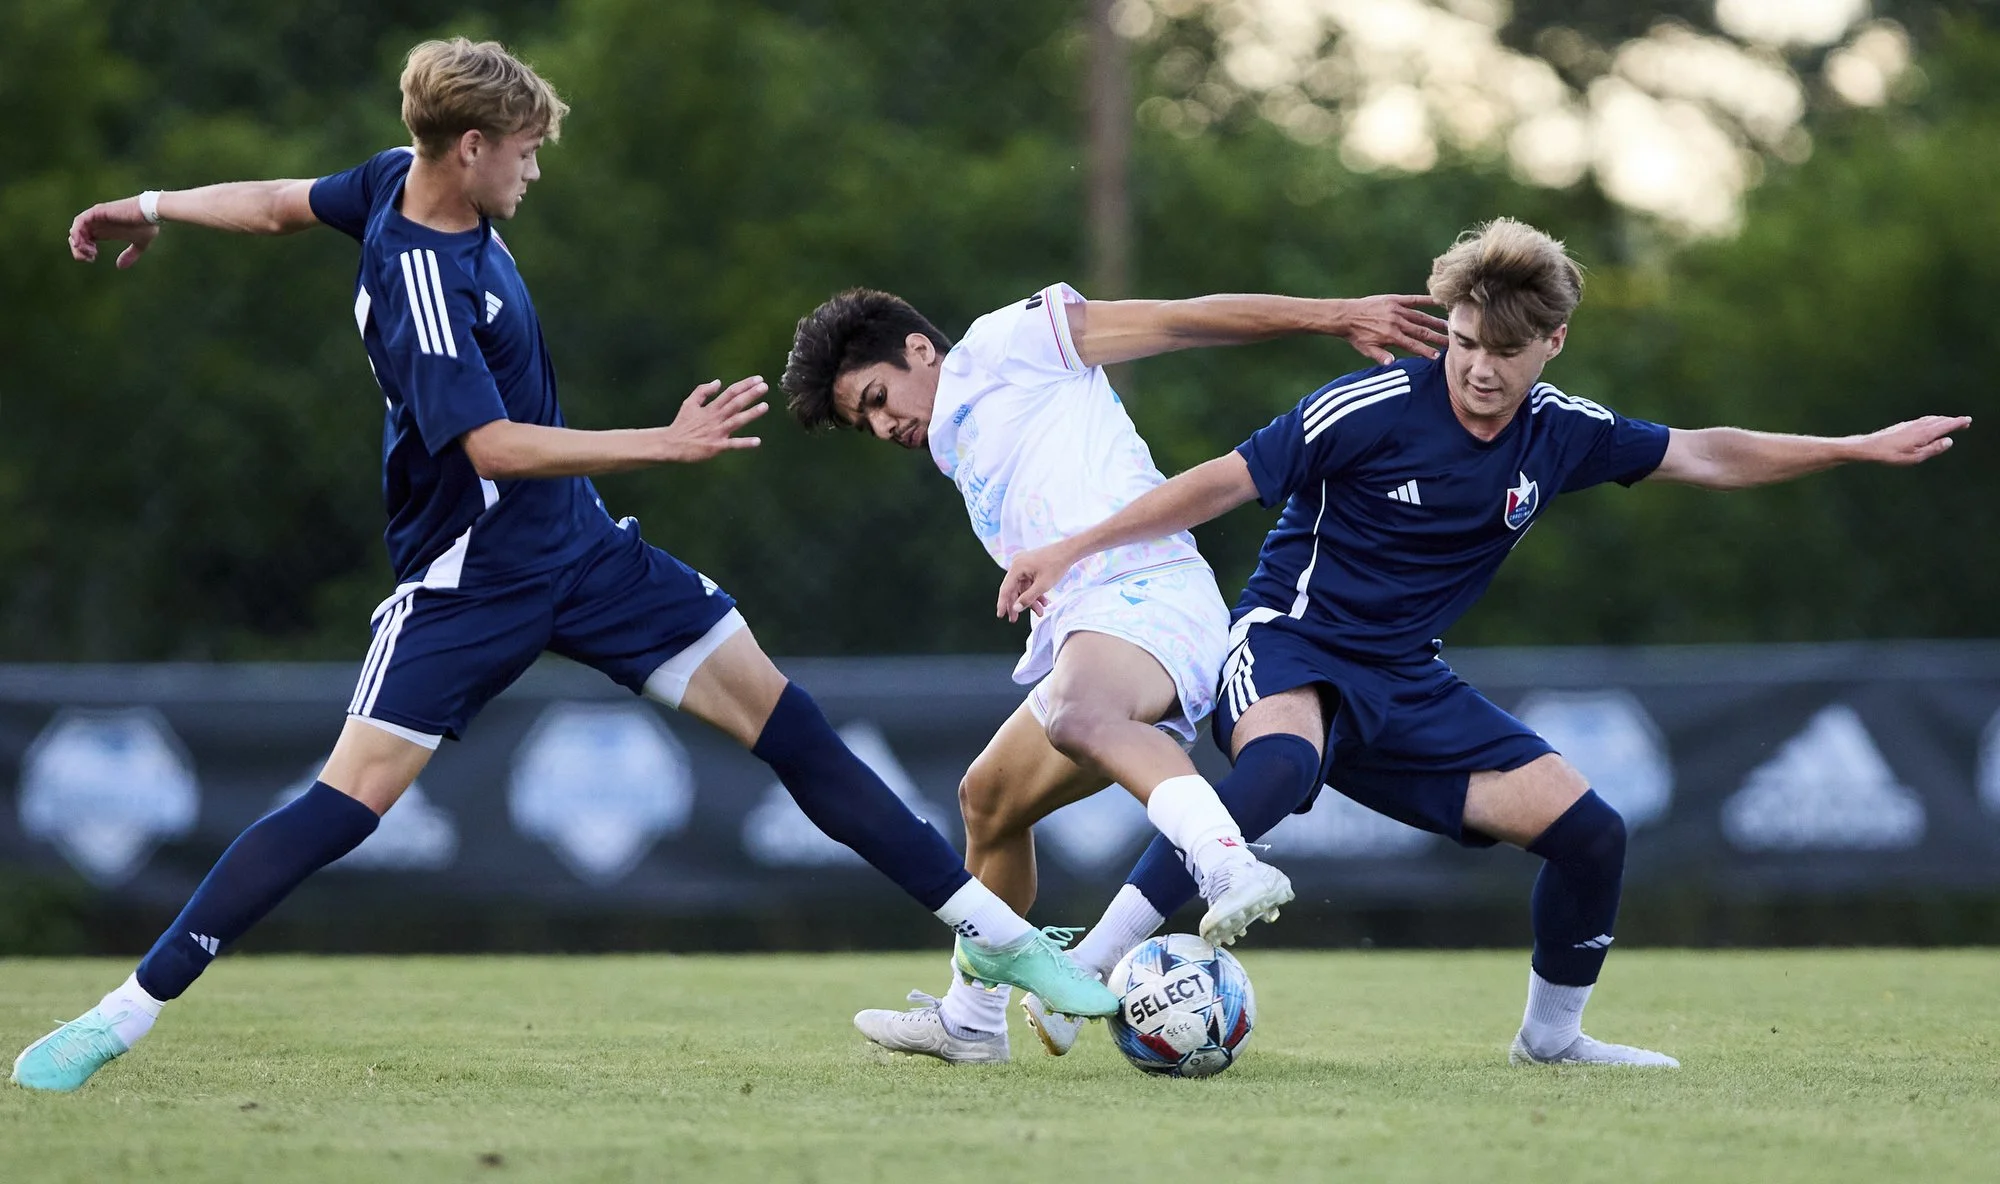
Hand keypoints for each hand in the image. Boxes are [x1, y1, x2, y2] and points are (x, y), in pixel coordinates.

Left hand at [69, 197, 160, 267]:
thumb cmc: (147, 225)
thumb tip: (119, 266)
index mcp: (104, 231)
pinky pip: (79, 221)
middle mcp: (98, 224)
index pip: (84, 240)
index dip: (83, 251)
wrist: (151, 212)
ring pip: (75, 230)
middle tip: (89, 258)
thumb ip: (130, 255)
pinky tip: (81, 243)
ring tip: (89, 251)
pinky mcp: (97, 212)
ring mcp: (96, 217)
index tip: (93, 259)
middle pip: (76, 237)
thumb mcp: (140, 244)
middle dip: (78, 250)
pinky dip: (76, 232)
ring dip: (77, 242)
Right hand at [660, 376, 768, 461]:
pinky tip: (757, 441)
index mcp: (710, 408)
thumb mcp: (689, 403)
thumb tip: (718, 382)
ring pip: (736, 421)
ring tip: (765, 406)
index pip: (730, 393)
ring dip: (751, 414)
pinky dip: (745, 443)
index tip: (758, 379)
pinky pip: (733, 444)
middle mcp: (715, 418)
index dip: (745, 385)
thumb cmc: (682, 424)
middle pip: (735, 404)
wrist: (671, 444)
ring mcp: (717, 432)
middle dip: (750, 394)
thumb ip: (702, 391)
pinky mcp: (716, 446)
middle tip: (764, 386)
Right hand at [995, 544, 1075, 621]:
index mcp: (1017, 567)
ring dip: (1030, 600)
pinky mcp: (1030, 565)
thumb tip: (1015, 608)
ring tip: (1039, 612)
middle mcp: (1017, 564)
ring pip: (1023, 587)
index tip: (1000, 616)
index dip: (1002, 603)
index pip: (1005, 589)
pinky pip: (1028, 582)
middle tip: (1014, 620)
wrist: (1069, 551)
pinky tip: (1043, 601)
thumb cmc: (1057, 565)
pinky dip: (1034, 592)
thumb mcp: (1043, 585)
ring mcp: (1023, 564)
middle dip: (1018, 604)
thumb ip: (1028, 598)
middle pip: (1013, 589)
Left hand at [1322, 295, 1447, 364]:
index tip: (1438, 356)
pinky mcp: (1394, 300)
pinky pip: (1413, 300)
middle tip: (1451, 343)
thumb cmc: (1356, 335)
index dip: (1426, 351)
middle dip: (1437, 338)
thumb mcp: (1367, 349)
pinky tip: (1438, 301)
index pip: (1413, 345)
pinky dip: (1426, 300)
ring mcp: (1397, 310)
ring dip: (1435, 322)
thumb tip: (1392, 364)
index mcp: (1391, 336)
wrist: (1346, 315)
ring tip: (1448, 327)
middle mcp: (1397, 322)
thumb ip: (1381, 356)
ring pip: (1421, 316)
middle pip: (1422, 331)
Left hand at [1854, 415, 1970, 465]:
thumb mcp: (1915, 457)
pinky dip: (1932, 420)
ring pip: (1931, 419)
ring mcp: (1910, 424)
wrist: (1869, 447)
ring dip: (1943, 419)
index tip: (1968, 420)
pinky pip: (1923, 420)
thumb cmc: (1891, 455)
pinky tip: (1930, 423)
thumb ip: (1933, 449)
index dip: (1957, 422)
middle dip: (1953, 421)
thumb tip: (1949, 441)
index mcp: (1924, 433)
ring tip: (1951, 422)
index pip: (1945, 425)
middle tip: (1964, 422)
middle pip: (1940, 420)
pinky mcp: (1903, 425)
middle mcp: (1918, 425)